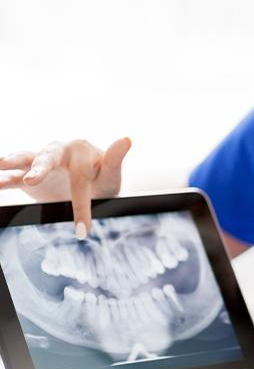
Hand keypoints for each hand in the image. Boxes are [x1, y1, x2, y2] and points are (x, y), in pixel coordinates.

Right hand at [0, 137, 130, 235]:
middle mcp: (58, 152)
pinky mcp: (26, 176)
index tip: (83, 230)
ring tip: (1, 164)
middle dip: (41, 168)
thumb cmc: (102, 178)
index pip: (81, 179)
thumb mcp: (111, 174)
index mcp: (81, 151)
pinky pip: (13, 177)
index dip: (81, 205)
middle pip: (48, 158)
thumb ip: (116, 160)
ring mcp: (41, 162)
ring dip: (13, 162)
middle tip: (32, 179)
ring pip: (26, 159)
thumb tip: (127, 139)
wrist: (89, 186)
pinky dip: (3, 179)